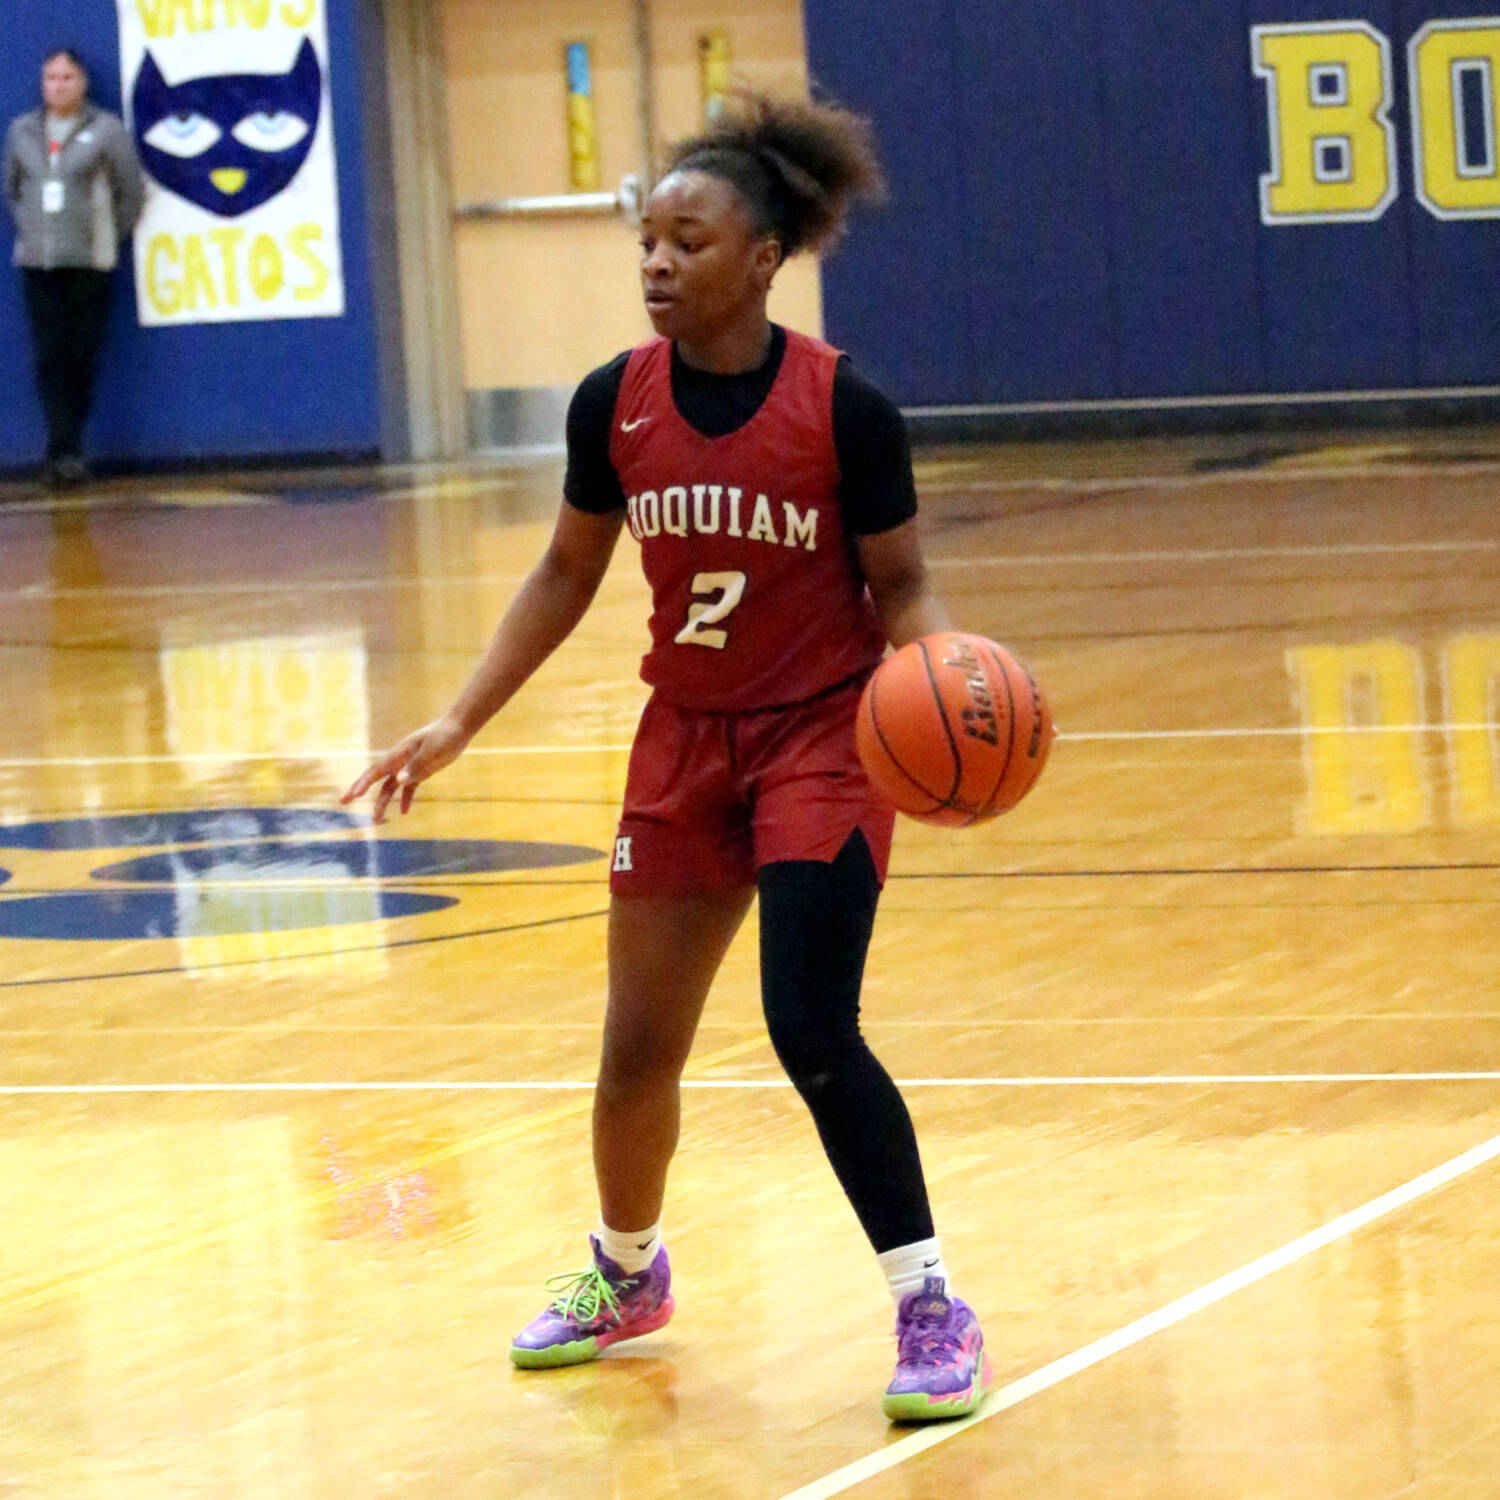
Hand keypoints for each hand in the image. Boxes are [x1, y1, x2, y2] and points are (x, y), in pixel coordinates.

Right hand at [340, 715, 471, 823]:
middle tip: (343, 802)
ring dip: (383, 802)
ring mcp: (409, 766)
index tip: (354, 795)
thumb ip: (416, 766)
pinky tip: (404, 812)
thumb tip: (399, 780)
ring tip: (376, 820)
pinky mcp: (421, 771)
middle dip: (359, 789)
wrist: (459, 728)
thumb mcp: (432, 752)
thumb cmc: (445, 737)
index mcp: (399, 753)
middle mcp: (400, 760)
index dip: (363, 783)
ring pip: (390, 787)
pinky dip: (405, 799)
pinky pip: (408, 788)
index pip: (376, 770)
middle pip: (375, 778)